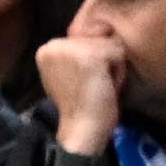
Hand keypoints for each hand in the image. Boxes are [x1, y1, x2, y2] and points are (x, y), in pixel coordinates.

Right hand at [38, 22, 126, 157]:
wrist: (81, 131)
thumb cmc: (80, 106)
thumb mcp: (70, 74)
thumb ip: (76, 55)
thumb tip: (101, 34)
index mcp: (46, 49)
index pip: (83, 38)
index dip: (90, 61)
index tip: (82, 83)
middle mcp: (54, 43)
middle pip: (96, 38)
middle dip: (101, 62)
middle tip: (92, 86)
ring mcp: (71, 47)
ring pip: (108, 44)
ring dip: (111, 66)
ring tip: (99, 86)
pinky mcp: (90, 55)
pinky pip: (118, 52)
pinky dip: (119, 72)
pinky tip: (106, 86)